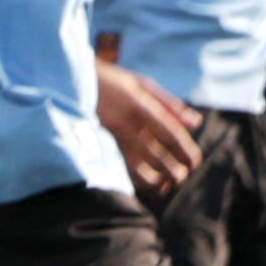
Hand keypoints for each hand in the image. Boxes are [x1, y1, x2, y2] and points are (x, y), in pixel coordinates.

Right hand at [93, 59, 202, 201]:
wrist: (69, 83)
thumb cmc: (113, 82)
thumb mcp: (141, 85)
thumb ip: (170, 105)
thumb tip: (195, 124)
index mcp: (141, 105)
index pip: (170, 133)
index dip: (185, 151)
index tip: (195, 163)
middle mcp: (126, 123)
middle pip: (156, 155)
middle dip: (174, 171)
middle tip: (184, 175)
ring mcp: (111, 136)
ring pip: (138, 168)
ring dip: (157, 180)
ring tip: (169, 183)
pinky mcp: (100, 145)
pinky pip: (121, 169)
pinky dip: (138, 181)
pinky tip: (150, 183)